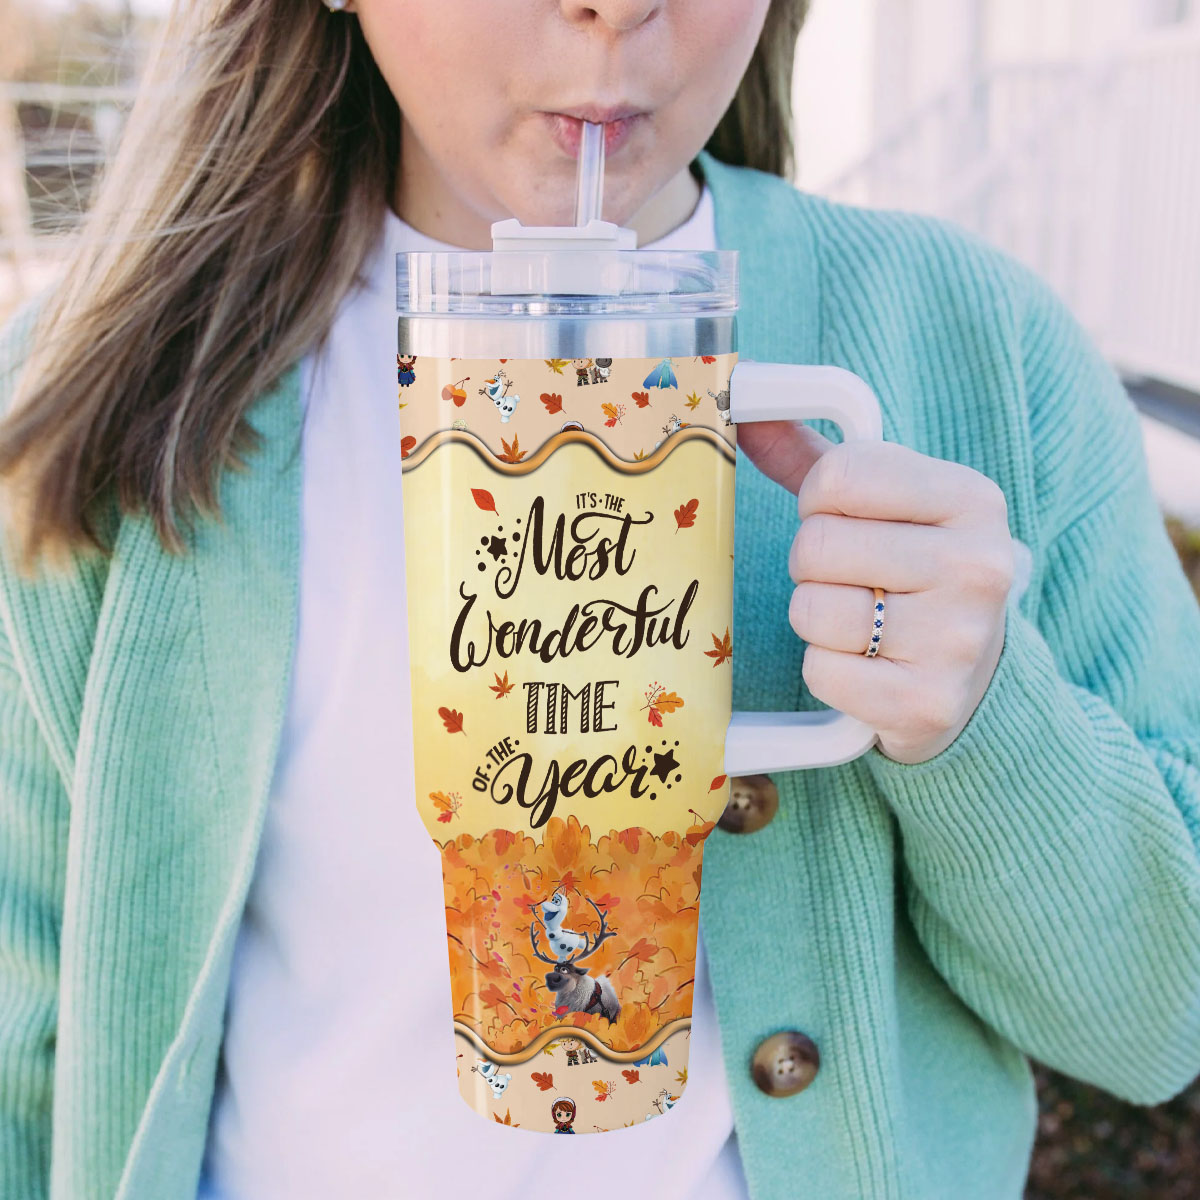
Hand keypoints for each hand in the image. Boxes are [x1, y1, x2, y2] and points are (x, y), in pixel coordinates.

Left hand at [737, 420, 1014, 764]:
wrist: (973, 676)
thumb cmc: (912, 572)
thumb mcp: (886, 505)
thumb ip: (815, 458)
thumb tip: (744, 413)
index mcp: (971, 498)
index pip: (838, 476)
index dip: (818, 502)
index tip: (842, 520)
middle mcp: (977, 565)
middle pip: (816, 545)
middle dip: (811, 564)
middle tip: (847, 579)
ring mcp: (957, 638)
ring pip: (811, 610)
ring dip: (815, 617)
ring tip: (858, 622)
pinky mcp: (926, 702)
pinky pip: (820, 671)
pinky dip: (826, 670)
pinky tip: (864, 666)